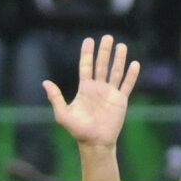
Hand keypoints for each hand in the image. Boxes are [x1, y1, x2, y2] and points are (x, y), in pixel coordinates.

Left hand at [44, 35, 139, 149]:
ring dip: (118, 58)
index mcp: (85, 89)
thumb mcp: (63, 114)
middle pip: (102, 64)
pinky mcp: (120, 101)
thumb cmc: (78, 131)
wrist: (95, 143)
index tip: (89, 40)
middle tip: (107, 37)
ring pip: (115, 71)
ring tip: (121, 45)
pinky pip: (127, 85)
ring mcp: (110, 93)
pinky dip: (131, 75)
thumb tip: (45, 82)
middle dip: (104, 51)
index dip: (87, 53)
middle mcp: (98, 88)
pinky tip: (134, 64)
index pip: (86, 66)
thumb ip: (55, 98)